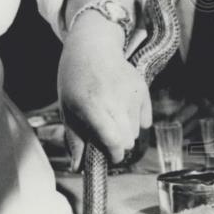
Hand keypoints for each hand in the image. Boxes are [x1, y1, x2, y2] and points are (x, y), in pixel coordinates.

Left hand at [58, 14, 151, 163]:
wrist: (92, 47)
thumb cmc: (75, 79)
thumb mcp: (67, 109)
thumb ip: (74, 139)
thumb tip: (77, 167)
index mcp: (92, 106)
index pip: (113, 140)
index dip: (114, 154)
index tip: (110, 157)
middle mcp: (115, 100)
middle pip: (128, 140)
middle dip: (118, 144)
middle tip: (106, 135)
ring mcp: (131, 93)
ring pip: (137, 131)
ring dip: (126, 131)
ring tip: (111, 116)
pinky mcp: (142, 89)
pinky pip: (146, 119)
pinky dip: (136, 119)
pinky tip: (123, 107)